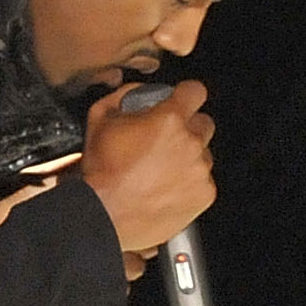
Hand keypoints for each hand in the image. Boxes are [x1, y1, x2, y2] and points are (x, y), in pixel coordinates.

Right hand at [79, 81, 216, 255]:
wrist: (104, 215)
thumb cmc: (101, 170)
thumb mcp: (100, 118)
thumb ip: (124, 95)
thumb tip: (138, 90)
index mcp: (170, 119)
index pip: (196, 91)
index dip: (187, 94)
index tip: (182, 99)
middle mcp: (191, 143)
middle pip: (204, 123)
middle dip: (187, 128)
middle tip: (166, 140)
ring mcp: (200, 170)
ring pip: (204, 154)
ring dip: (189, 157)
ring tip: (162, 170)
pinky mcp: (204, 194)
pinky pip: (204, 181)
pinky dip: (189, 183)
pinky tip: (166, 188)